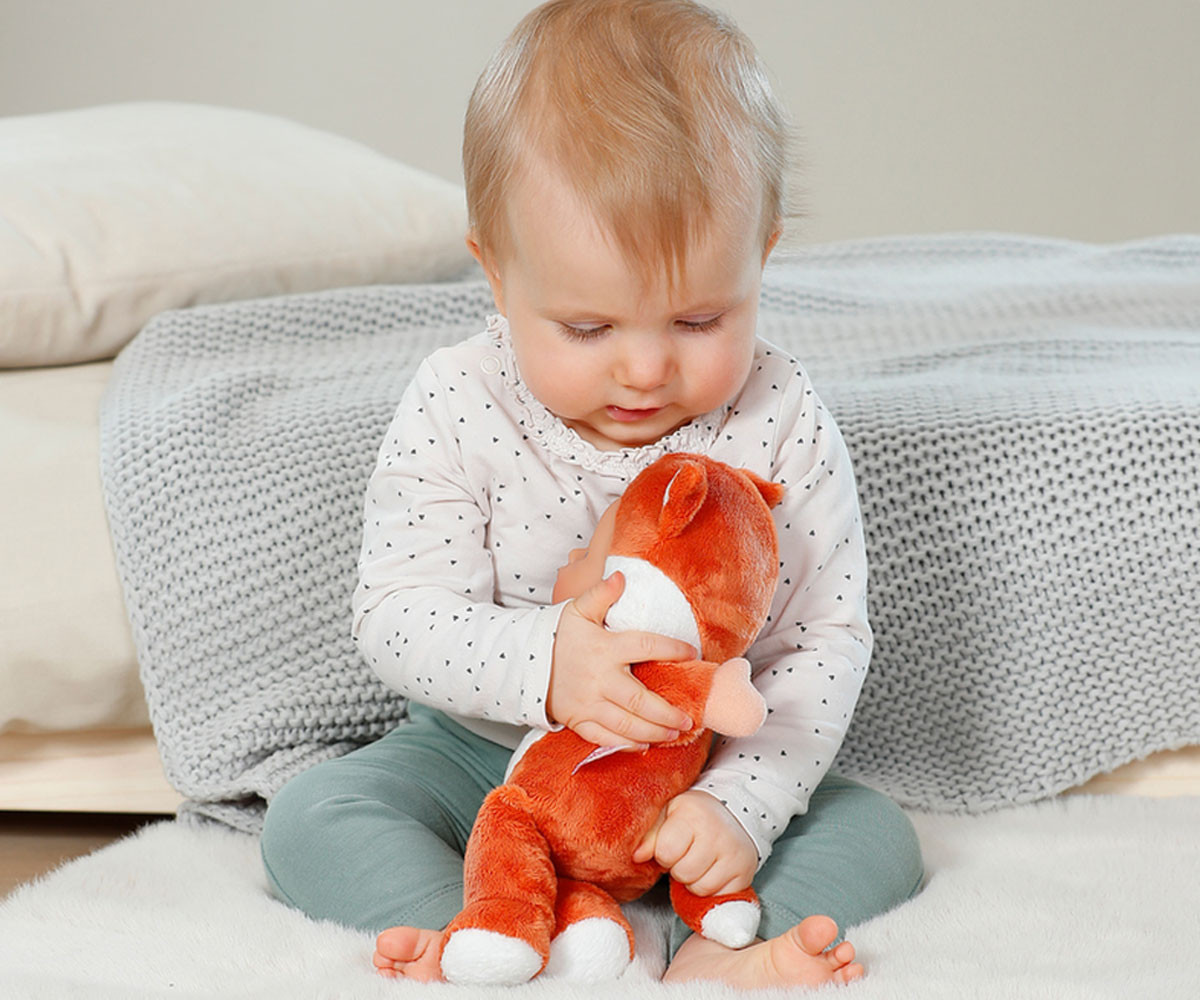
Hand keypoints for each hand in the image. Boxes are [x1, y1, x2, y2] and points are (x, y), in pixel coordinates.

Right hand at [548, 571, 695, 747]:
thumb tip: (620, 576)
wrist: (524, 664)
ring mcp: (589, 703)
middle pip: (640, 699)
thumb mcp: (577, 610)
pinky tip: (644, 746)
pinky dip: (626, 744)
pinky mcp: (579, 720)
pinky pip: (605, 737)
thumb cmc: (558, 637)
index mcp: (605, 649)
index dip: (671, 649)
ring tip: (676, 732)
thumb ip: (600, 594)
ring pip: (626, 723)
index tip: (691, 653)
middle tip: (689, 716)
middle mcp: (600, 679)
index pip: (645, 646)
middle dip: (667, 711)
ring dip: (654, 731)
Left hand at [633, 790, 756, 896]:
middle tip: (687, 854)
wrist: (733, 815)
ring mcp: (734, 854)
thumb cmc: (693, 816)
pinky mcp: (745, 873)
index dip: (664, 854)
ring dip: (694, 881)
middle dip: (679, 868)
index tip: (671, 845)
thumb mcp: (667, 814)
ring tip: (699, 862)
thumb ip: (649, 835)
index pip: (666, 852)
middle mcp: (717, 833)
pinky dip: (711, 889)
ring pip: (700, 888)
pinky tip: (712, 871)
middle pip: (683, 873)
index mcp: (692, 814)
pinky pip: (718, 896)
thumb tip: (636, 857)